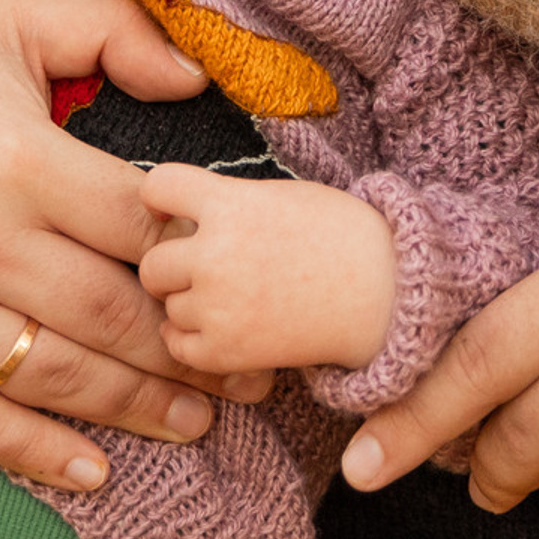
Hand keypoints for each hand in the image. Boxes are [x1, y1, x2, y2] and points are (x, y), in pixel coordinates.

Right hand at [0, 0, 272, 493]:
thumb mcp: (5, 19)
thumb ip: (109, 30)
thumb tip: (196, 80)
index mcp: (20, 157)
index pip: (143, 226)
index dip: (201, 255)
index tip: (240, 276)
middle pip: (118, 315)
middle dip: (196, 350)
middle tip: (252, 375)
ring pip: (65, 378)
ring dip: (143, 409)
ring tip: (199, 420)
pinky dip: (45, 455)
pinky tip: (99, 471)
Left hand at [138, 169, 396, 374]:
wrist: (385, 293)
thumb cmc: (340, 235)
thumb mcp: (281, 196)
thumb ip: (228, 202)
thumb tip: (180, 216)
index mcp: (232, 204)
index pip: (158, 187)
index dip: (159, 198)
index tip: (169, 209)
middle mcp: (217, 254)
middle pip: (153, 262)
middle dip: (174, 264)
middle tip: (204, 266)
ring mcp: (220, 307)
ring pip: (167, 306)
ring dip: (187, 303)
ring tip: (229, 297)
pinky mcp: (228, 351)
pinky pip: (177, 346)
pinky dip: (192, 339)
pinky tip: (220, 326)